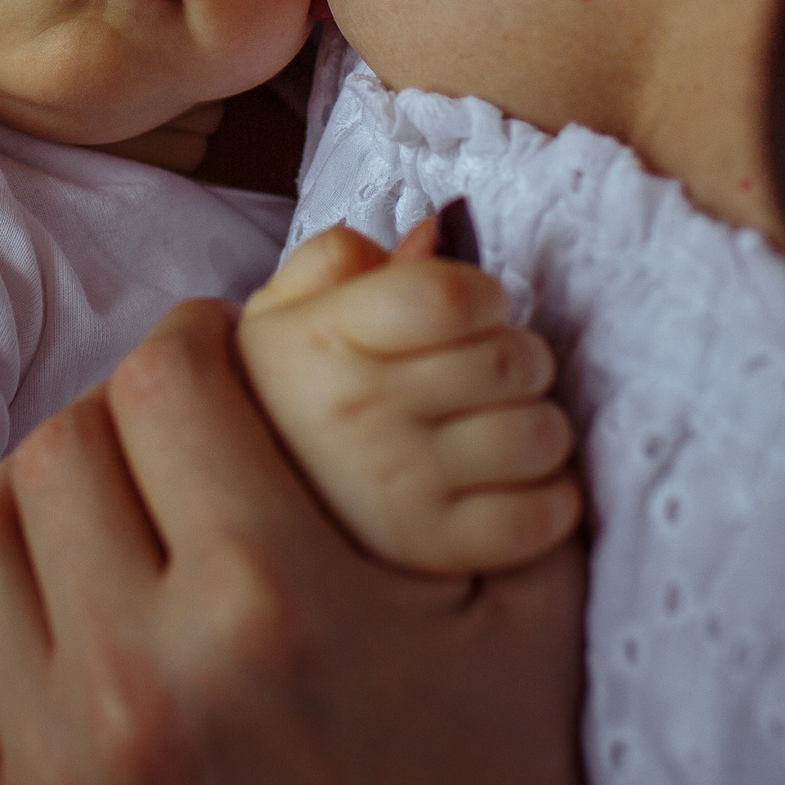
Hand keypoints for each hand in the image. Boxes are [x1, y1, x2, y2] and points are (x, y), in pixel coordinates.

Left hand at [0, 288, 626, 784]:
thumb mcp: (525, 587)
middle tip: (170, 424)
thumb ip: (480, 411)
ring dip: (27, 499)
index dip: (194, 338)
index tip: (222, 352)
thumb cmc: (506, 765)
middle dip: (119, 409)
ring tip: (97, 500)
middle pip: (62, 445)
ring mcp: (73, 769)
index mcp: (274, 597)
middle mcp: (151, 678)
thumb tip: (435, 222)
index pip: (165, 381)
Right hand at [237, 220, 580, 574]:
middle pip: (513, 361)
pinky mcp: (435, 553)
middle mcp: (356, 411)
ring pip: (540, 435)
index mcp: (320, 336)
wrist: (235, 514)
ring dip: (537, 426)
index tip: (475, 311)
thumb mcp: (280, 312)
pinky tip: (512, 487)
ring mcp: (397, 488)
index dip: (484, 296)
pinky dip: (550, 499)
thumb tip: (438, 231)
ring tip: (499, 430)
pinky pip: (543, 516)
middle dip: (520, 358)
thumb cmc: (281, 400)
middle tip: (489, 375)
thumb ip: (344, 258)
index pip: (451, 296)